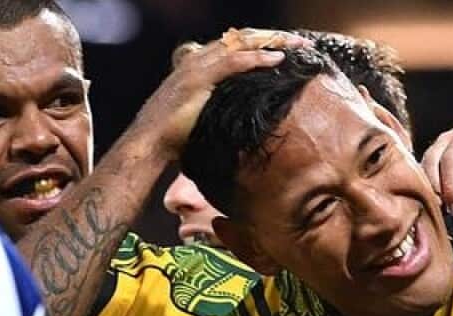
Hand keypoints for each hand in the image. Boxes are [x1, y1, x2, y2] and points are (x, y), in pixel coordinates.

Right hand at [140, 29, 308, 158]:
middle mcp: (198, 58)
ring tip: (296, 44)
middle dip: (273, 37)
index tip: (288, 47)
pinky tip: (277, 57)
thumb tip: (247, 114)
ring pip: (240, 43)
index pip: (236, 44)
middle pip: (242, 37)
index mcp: (200, 63)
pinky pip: (233, 62)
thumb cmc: (177, 135)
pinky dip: (257, 58)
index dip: (263, 42)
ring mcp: (197, 66)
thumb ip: (222, 105)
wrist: (152, 142)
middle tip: (301, 41)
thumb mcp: (205, 114)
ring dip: (272, 42)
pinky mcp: (197, 78)